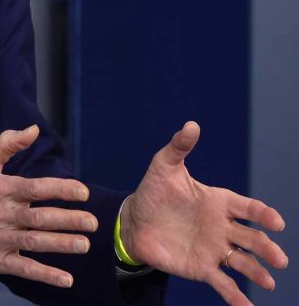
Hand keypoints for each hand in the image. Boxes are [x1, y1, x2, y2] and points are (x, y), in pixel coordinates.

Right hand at [0, 125, 98, 287]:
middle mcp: (0, 214)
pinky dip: (45, 275)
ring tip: (84, 244)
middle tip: (92, 222)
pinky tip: (66, 279)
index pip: (36, 188)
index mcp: (0, 189)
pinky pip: (23, 268)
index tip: (83, 193)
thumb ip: (7, 144)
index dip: (61, 189)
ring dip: (62, 244)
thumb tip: (34, 129)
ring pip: (35, 242)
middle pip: (40, 217)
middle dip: (69, 220)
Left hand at [120, 121, 288, 305]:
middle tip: (279, 258)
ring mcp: (214, 249)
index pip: (248, 208)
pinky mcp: (202, 268)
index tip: (275, 222)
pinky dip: (236, 298)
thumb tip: (191, 125)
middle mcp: (222, 228)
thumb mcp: (163, 167)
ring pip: (242, 262)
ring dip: (257, 272)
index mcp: (219, 202)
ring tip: (269, 282)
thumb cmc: (153, 191)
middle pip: (251, 239)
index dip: (263, 215)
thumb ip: (179, 147)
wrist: (134, 220)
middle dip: (266, 248)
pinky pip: (223, 284)